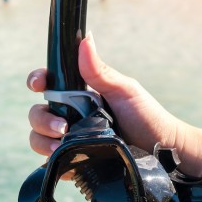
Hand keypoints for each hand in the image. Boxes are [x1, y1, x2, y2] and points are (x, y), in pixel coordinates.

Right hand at [27, 33, 201, 172]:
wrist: (163, 153)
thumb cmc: (148, 117)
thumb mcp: (125, 91)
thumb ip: (101, 71)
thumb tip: (85, 39)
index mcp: (80, 94)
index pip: (48, 83)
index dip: (37, 81)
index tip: (39, 85)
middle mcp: (71, 115)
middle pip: (38, 113)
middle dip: (42, 118)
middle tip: (62, 127)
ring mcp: (71, 139)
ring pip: (38, 138)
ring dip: (43, 141)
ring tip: (60, 146)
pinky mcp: (74, 162)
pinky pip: (51, 163)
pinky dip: (51, 161)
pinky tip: (63, 160)